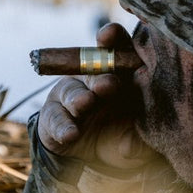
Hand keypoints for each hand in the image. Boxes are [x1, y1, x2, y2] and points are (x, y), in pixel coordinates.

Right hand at [36, 23, 155, 169]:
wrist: (88, 158)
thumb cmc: (119, 136)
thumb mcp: (135, 138)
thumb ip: (140, 136)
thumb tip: (139, 140)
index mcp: (118, 74)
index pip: (115, 49)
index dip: (113, 38)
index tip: (111, 34)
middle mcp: (91, 79)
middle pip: (92, 69)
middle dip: (100, 75)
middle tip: (109, 83)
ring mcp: (69, 96)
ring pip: (71, 92)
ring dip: (79, 97)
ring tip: (86, 103)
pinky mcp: (52, 116)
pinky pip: (55, 118)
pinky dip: (63, 127)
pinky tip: (71, 134)